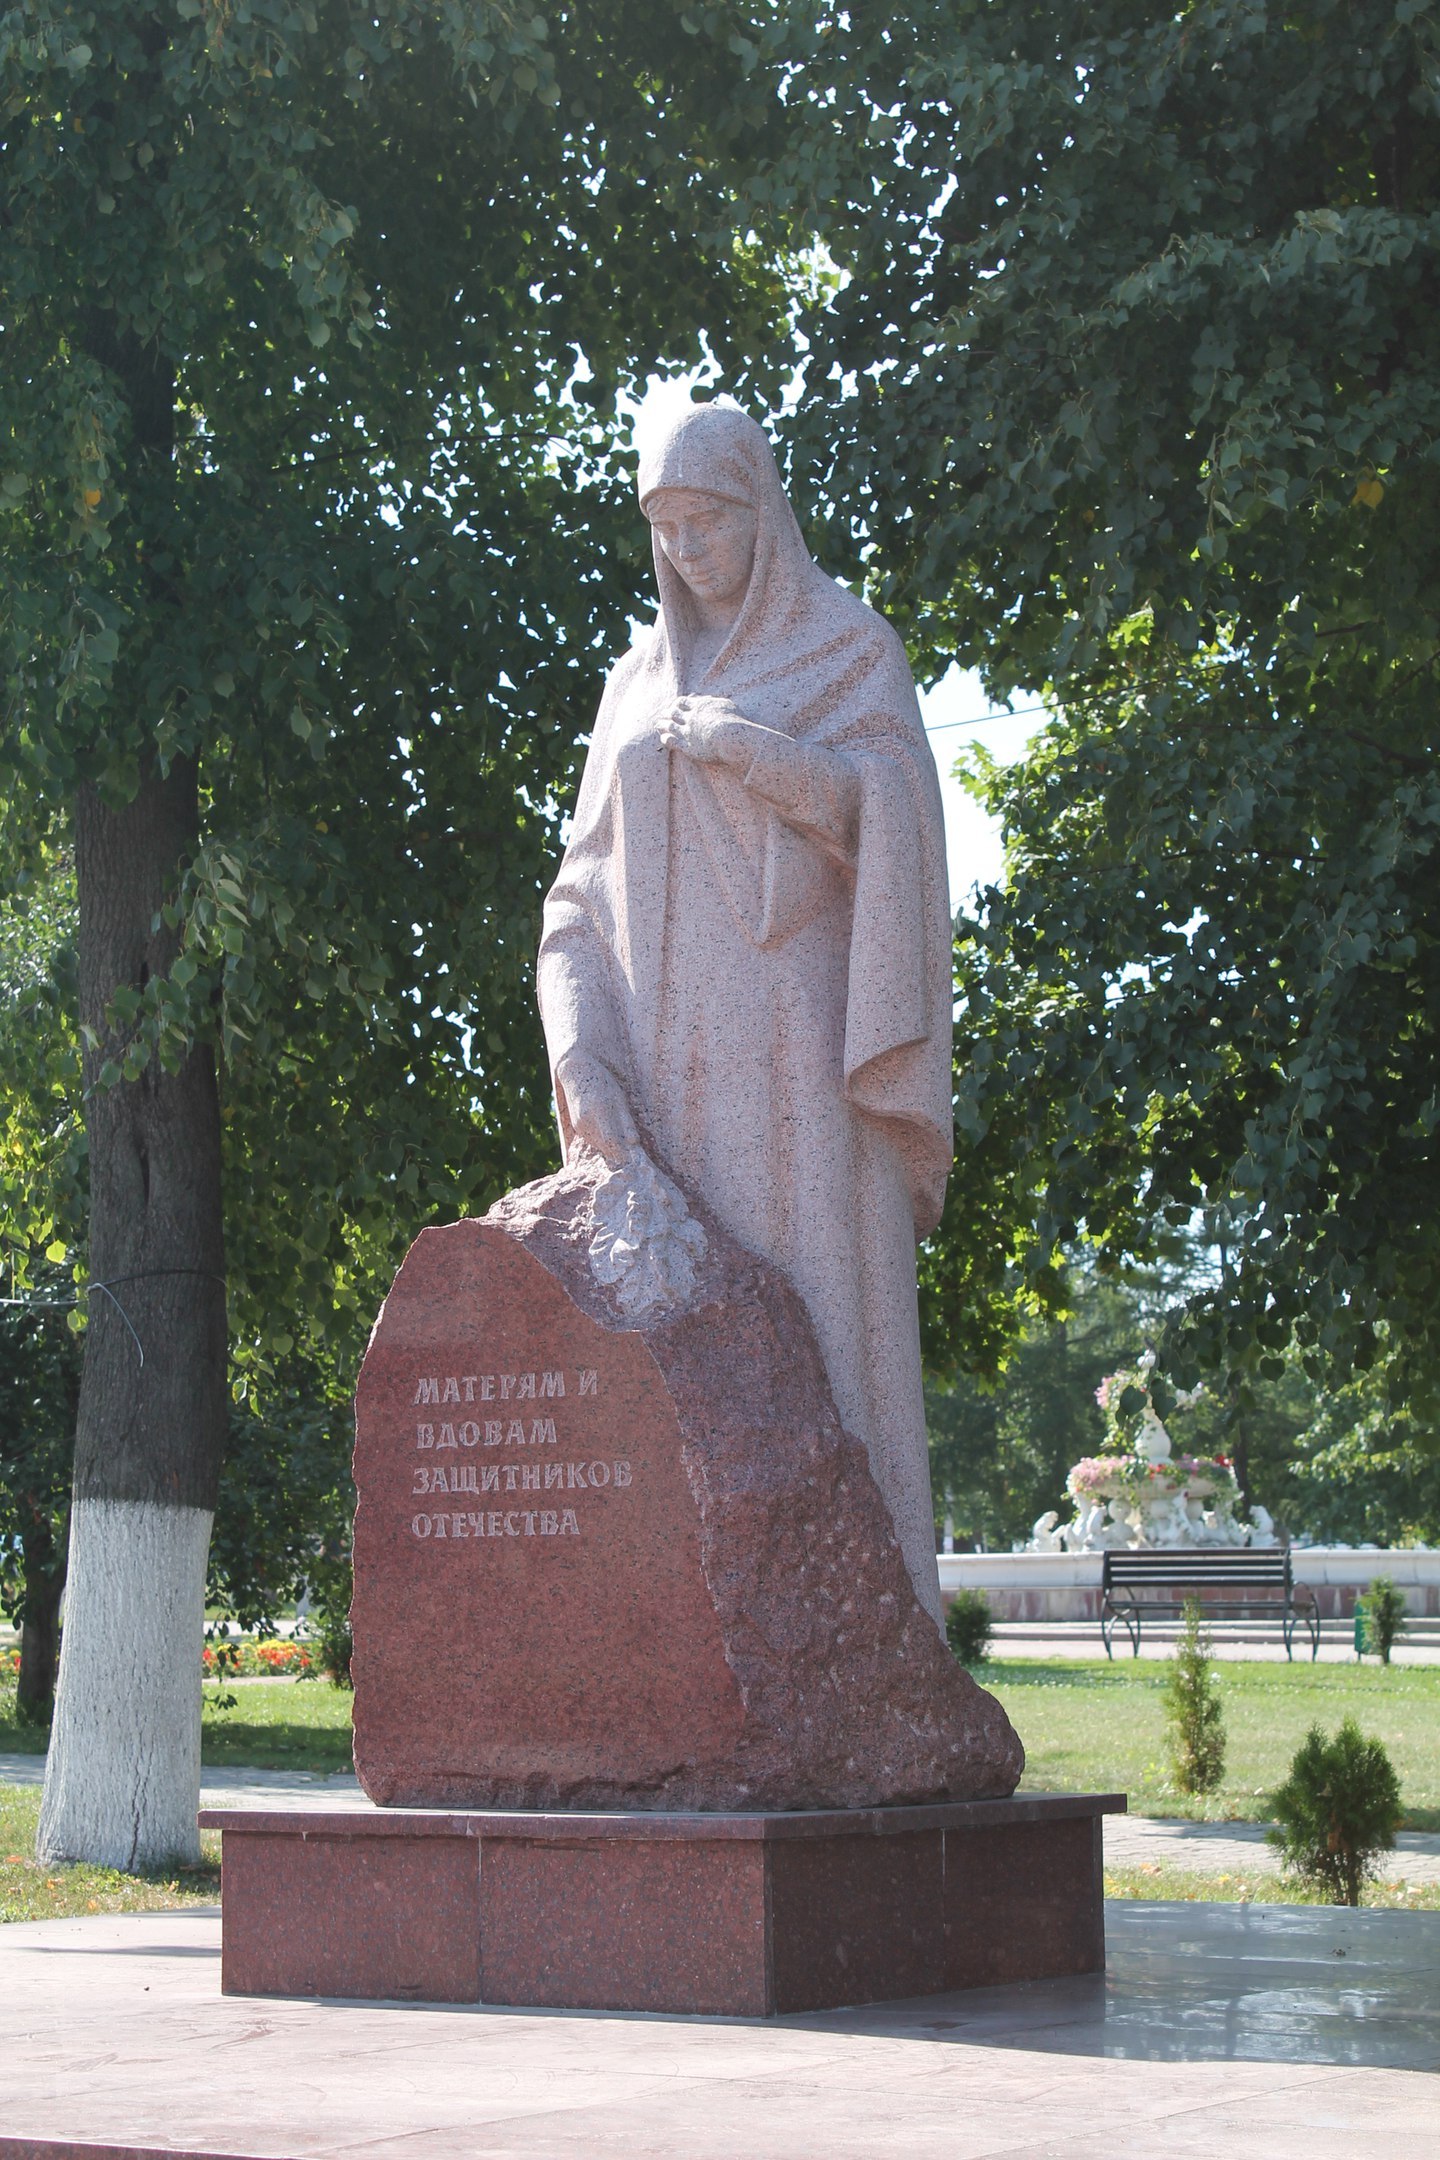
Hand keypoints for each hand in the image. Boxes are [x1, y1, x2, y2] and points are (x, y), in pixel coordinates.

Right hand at [555, 1050, 637, 1167]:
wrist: (574, 1072)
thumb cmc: (602, 1082)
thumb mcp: (619, 1097)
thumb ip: (626, 1121)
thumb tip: (634, 1143)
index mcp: (600, 1112)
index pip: (613, 1141)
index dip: (624, 1153)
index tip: (637, 1160)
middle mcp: (587, 1122)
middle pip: (606, 1147)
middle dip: (620, 1155)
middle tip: (635, 1160)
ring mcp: (580, 1126)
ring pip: (600, 1146)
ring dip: (612, 1150)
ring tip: (625, 1150)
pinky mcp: (578, 1128)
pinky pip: (594, 1141)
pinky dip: (604, 1143)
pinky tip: (612, 1139)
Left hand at [657, 695, 758, 769]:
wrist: (731, 737)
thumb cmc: (735, 722)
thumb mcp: (727, 706)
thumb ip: (717, 703)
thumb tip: (713, 701)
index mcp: (700, 705)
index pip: (684, 702)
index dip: (678, 703)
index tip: (676, 705)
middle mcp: (691, 717)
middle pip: (674, 712)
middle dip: (668, 713)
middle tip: (663, 714)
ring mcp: (687, 731)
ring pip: (669, 725)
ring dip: (662, 724)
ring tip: (657, 724)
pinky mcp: (687, 746)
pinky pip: (671, 741)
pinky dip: (665, 738)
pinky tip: (662, 738)